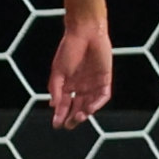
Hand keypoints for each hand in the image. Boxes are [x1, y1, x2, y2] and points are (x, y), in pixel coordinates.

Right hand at [47, 12, 113, 131]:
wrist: (85, 34)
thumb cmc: (69, 50)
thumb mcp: (58, 70)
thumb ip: (56, 88)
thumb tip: (53, 105)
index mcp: (67, 84)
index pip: (64, 104)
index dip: (60, 114)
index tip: (56, 124)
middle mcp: (80, 86)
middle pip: (77, 107)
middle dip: (73, 117)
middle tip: (69, 125)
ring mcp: (92, 84)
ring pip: (89, 104)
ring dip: (84, 113)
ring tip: (79, 117)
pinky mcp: (104, 80)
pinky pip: (102, 96)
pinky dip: (97, 104)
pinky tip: (90, 108)